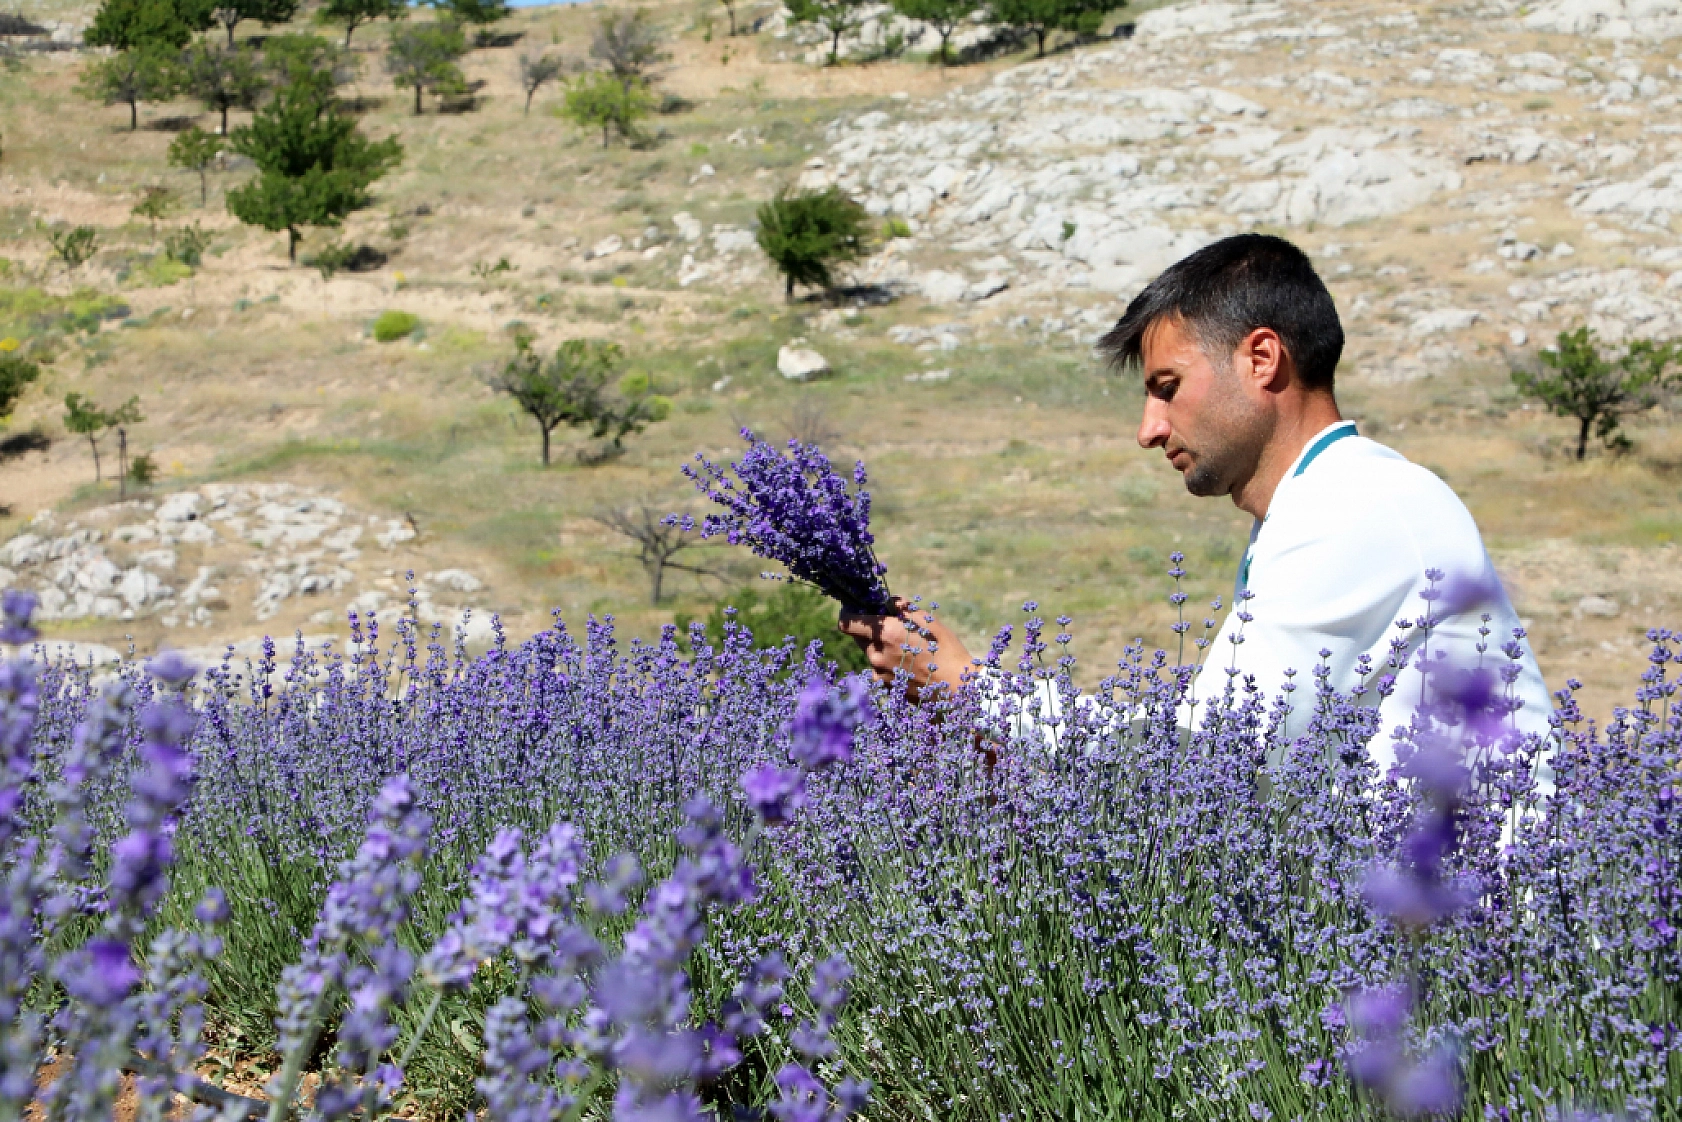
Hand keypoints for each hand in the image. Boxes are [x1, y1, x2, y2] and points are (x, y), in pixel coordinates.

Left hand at [837, 597, 974, 700]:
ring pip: (871, 654)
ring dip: (881, 648)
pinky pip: (880, 670)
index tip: (855, 609)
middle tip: (891, 629)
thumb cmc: (947, 650)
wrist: (958, 688)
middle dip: (870, 630)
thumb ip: (903, 608)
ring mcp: (880, 674)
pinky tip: (909, 666)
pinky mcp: (886, 688)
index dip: (848, 613)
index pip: (848, 622)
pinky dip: (888, 664)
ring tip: (907, 650)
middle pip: (859, 638)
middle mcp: (877, 655)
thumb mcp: (929, 621)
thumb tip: (888, 603)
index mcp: (887, 634)